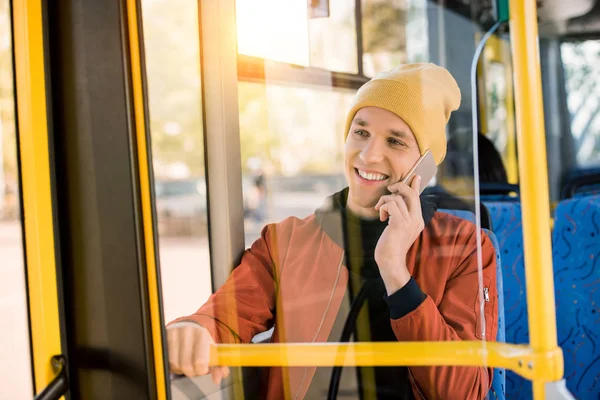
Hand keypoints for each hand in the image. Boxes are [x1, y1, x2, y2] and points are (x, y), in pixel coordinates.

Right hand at [167, 322, 229, 383]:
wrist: (188, 329)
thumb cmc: (201, 343)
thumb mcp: (213, 352)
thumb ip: (219, 367)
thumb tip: (217, 379)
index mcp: (202, 334)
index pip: (200, 361)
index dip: (201, 370)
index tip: (202, 368)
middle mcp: (187, 331)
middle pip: (186, 366)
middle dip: (191, 371)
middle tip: (194, 367)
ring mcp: (174, 333)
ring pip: (175, 364)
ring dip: (180, 368)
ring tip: (185, 362)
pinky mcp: (164, 337)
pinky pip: (165, 360)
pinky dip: (171, 365)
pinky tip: (177, 359)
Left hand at [374, 175, 424, 293]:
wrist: (390, 261)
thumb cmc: (391, 245)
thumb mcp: (398, 228)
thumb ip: (399, 215)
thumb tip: (395, 200)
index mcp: (418, 220)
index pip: (418, 198)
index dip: (415, 185)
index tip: (416, 176)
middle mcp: (416, 220)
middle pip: (411, 193)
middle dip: (399, 187)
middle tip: (390, 189)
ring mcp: (409, 221)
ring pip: (397, 198)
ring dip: (384, 201)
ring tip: (380, 211)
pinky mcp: (399, 223)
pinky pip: (390, 204)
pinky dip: (382, 207)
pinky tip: (381, 217)